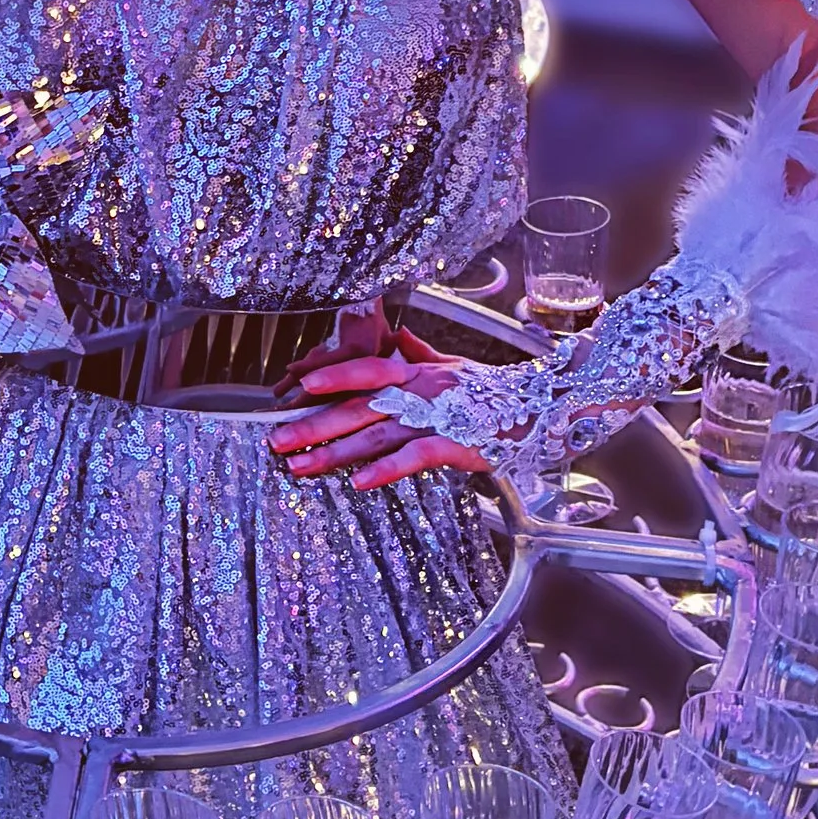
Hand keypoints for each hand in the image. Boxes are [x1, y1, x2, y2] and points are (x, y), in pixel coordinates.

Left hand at [268, 336, 491, 489]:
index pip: (364, 370)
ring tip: (301, 467)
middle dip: (313, 426)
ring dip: (335, 453)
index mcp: (414, 373)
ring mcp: (434, 418)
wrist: (541, 406)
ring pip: (375, 435)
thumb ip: (421, 353)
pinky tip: (360, 482)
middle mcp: (417, 392)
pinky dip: (387, 469)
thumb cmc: (495, 392)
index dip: (330, 378)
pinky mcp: (453, 444)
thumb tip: (398, 335)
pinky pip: (413, 457)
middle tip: (276, 441)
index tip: (294, 390)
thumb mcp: (454, 366)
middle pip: (356, 409)